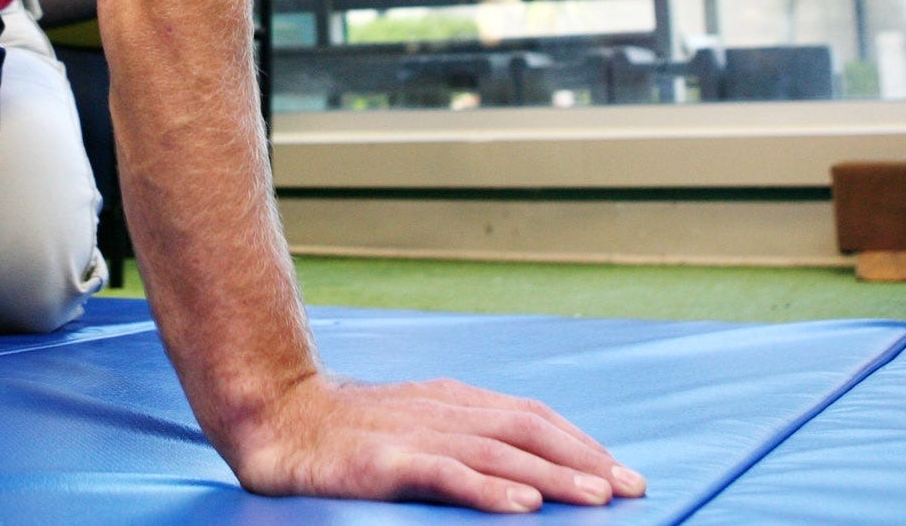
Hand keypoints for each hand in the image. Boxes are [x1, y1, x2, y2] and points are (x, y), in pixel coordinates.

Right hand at [223, 372, 645, 513]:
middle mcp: (442, 409)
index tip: (620, 471)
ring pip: (498, 451)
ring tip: (595, 498)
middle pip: (527, 430)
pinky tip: (521, 505)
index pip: (530, 416)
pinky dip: (488, 488)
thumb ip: (460, 439)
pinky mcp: (386, 460)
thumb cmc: (346, 433)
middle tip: (630, 488)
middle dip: (583, 458)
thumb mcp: (413, 426)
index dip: (578, 441)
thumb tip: (523, 471)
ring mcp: (414, 432)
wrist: (275, 416)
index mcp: (451, 400)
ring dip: (552, 475)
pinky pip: (446, 473)